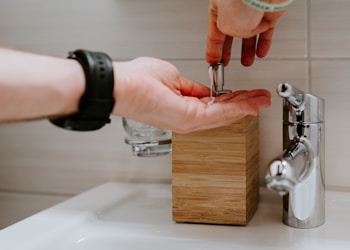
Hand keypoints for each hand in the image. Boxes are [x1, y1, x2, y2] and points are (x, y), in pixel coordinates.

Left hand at [112, 57, 270, 132]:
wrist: (122, 85)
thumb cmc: (138, 80)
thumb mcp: (173, 78)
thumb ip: (191, 87)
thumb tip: (204, 91)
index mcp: (183, 106)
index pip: (214, 105)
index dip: (233, 98)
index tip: (248, 94)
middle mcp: (187, 117)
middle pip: (223, 111)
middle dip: (245, 103)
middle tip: (262, 99)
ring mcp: (188, 120)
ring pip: (224, 114)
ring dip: (245, 105)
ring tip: (262, 100)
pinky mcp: (188, 118)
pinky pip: (218, 114)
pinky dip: (237, 107)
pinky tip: (250, 104)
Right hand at [206, 0, 285, 65]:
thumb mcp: (227, 23)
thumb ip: (229, 33)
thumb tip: (240, 36)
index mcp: (219, 5)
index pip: (214, 31)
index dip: (213, 49)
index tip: (213, 61)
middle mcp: (235, 7)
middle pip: (230, 33)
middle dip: (228, 50)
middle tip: (226, 62)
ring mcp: (253, 8)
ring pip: (249, 33)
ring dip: (247, 50)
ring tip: (247, 62)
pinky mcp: (269, 11)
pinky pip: (265, 30)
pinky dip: (263, 43)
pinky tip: (260, 52)